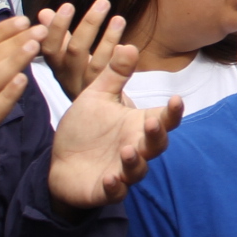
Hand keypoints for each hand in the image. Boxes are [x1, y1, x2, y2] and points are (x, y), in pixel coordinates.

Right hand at [38, 0, 126, 99]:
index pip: (49, 48)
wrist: (95, 128)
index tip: (65, 6)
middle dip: (88, 25)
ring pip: (97, 64)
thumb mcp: (67, 62)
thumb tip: (45, 12)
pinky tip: (127, 46)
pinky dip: (119, 60)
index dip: (56, 28)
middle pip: (75, 52)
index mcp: (58, 70)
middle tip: (103, 2)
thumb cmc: (82, 84)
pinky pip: (113, 78)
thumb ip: (60, 38)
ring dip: (109, 39)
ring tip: (119, 18)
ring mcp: (89, 91)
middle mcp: (71, 81)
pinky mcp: (107, 99)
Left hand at [47, 44, 182, 209]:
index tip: (176, 98)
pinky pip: (116, 191)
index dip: (172, 112)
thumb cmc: (85, 129)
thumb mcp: (97, 97)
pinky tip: (110, 177)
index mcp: (136, 125)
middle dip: (157, 134)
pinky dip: (115, 186)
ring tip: (127, 150)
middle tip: (151, 122)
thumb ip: (114, 75)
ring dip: (135, 161)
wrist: (60, 161)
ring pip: (138, 169)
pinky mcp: (105, 189)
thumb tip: (129, 44)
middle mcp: (136, 148)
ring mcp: (123, 171)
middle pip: (157, 144)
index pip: (163, 118)